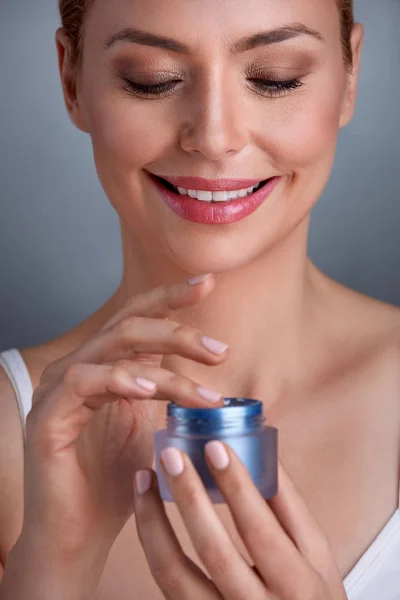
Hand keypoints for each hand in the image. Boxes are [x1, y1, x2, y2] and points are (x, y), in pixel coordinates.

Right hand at [20, 274, 228, 569]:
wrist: (81, 535)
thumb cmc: (118, 480)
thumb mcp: (154, 427)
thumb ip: (170, 395)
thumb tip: (216, 378)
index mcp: (106, 366)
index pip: (138, 317)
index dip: (171, 297)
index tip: (208, 283)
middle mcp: (82, 367)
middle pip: (129, 325)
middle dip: (179, 332)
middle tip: (220, 351)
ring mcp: (60, 389)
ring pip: (113, 348)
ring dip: (165, 365)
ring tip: (206, 392)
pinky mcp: (48, 416)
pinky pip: (84, 381)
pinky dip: (120, 379)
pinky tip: (150, 389)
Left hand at [133, 443, 347, 599]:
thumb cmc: (310, 592)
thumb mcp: (315, 552)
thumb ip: (288, 504)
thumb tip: (259, 447)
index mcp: (297, 586)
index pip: (260, 531)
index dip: (237, 487)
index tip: (215, 446)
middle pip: (214, 551)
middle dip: (190, 496)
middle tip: (172, 455)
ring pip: (174, 573)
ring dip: (154, 520)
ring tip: (144, 477)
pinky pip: (165, 584)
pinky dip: (152, 543)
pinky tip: (147, 511)